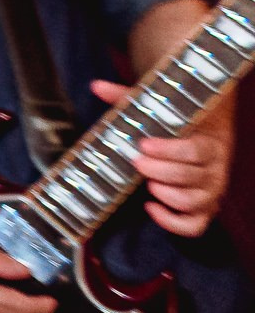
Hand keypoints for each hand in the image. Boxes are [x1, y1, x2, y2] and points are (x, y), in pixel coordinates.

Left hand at [93, 77, 233, 237]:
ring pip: (193, 202)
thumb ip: (129, 99)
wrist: (207, 139)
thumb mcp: (158, 110)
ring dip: (168, 196)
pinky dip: (173, 223)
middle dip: (161, 171)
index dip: (170, 150)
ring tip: (148, 183)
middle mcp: (215, 170)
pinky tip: (151, 208)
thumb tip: (97, 86)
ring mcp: (210, 192)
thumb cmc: (178, 126)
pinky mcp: (204, 210)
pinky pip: (194, 226)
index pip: (195, 151)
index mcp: (209, 143)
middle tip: (137, 162)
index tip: (143, 145)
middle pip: (191, 176)